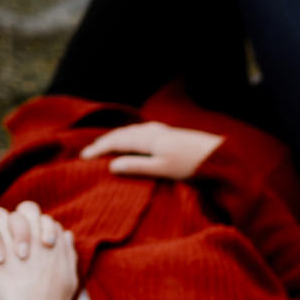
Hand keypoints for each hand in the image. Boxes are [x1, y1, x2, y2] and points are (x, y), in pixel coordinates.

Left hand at [0, 202, 77, 299]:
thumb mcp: (70, 277)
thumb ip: (67, 253)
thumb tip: (65, 234)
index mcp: (49, 239)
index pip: (40, 217)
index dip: (34, 229)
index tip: (30, 253)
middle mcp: (30, 236)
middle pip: (19, 211)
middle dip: (14, 223)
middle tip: (13, 246)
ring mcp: (7, 245)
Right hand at [80, 122, 224, 179]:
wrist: (217, 155)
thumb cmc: (190, 165)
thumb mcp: (162, 169)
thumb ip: (137, 167)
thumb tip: (111, 166)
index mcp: (147, 139)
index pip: (115, 142)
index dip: (97, 149)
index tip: (82, 158)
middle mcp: (151, 131)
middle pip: (120, 134)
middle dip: (102, 142)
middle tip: (87, 152)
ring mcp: (160, 130)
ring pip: (130, 131)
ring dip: (114, 137)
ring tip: (103, 146)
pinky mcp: (167, 133)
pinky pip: (139, 132)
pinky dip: (127, 136)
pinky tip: (130, 140)